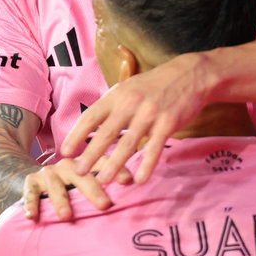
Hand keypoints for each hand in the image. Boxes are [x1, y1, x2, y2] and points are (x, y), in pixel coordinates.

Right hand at [23, 156, 131, 220]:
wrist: (31, 178)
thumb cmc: (68, 186)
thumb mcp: (86, 183)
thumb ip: (104, 189)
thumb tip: (137, 208)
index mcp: (86, 164)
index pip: (103, 163)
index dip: (116, 169)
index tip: (128, 181)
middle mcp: (69, 166)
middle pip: (82, 176)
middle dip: (93, 190)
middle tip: (104, 205)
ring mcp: (49, 173)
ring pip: (56, 186)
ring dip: (61, 201)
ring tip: (66, 216)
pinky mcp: (31, 181)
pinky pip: (31, 193)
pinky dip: (31, 204)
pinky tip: (32, 217)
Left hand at [60, 53, 208, 183]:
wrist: (190, 75)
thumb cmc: (155, 84)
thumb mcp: (129, 87)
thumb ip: (112, 104)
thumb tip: (92, 123)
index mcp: (117, 95)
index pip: (91, 116)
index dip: (77, 135)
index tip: (65, 151)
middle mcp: (130, 104)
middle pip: (106, 133)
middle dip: (90, 154)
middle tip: (78, 172)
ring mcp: (150, 114)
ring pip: (128, 143)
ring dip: (115, 164)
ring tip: (103, 180)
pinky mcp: (168, 123)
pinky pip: (155, 148)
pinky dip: (147, 165)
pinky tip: (140, 179)